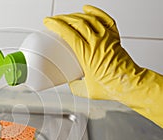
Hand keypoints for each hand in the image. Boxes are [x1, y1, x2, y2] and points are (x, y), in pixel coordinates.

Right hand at [44, 5, 162, 126]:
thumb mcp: (85, 90)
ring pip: (89, 19)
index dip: (56, 25)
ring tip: (66, 17)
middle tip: (55, 20)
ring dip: (75, 15)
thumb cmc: (111, 87)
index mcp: (87, 55)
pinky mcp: (113, 37)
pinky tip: (87, 9)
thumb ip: (74, 85)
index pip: (68, 33)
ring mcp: (106, 38)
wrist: (130, 85)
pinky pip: (105, 19)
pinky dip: (95, 12)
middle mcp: (97, 43)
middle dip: (63, 18)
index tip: (48, 22)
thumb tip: (70, 80)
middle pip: (77, 22)